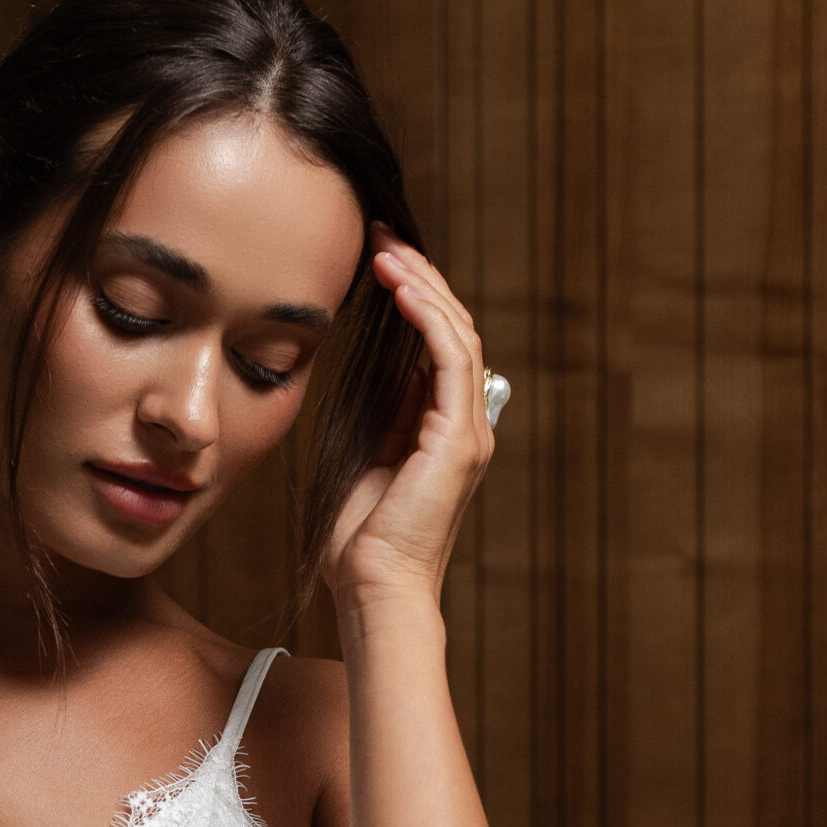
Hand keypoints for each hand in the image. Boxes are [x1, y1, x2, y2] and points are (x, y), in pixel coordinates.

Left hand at [320, 229, 494, 616]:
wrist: (374, 589)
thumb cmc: (359, 543)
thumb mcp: (361, 462)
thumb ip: (379, 417)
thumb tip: (383, 372)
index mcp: (441, 430)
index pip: (436, 345)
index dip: (411, 298)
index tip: (376, 262)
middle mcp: (463, 425)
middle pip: (451, 329)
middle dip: (417, 277)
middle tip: (380, 238)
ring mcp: (467, 431)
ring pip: (456, 333)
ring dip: (421, 285)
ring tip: (387, 250)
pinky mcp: (459, 438)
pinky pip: (451, 358)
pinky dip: (428, 317)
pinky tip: (401, 287)